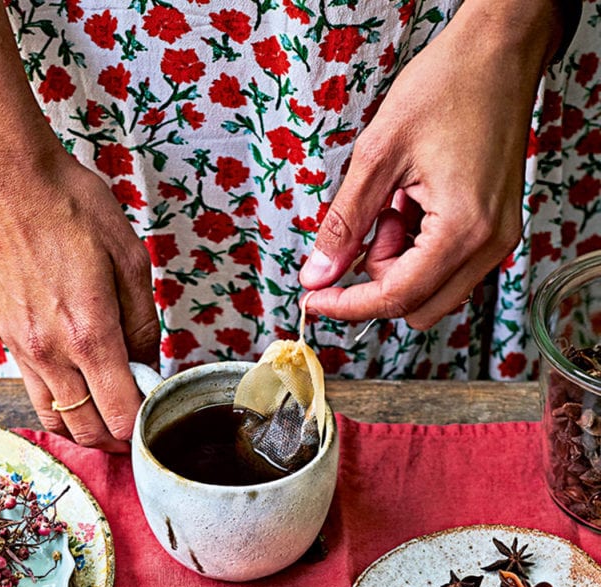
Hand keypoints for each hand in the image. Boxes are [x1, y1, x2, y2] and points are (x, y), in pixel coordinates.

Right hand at [0, 151, 158, 450]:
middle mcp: (50, 351)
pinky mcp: (2, 336)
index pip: (119, 415)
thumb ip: (143, 324)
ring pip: (54, 418)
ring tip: (106, 410)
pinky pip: (33, 388)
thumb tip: (148, 367)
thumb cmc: (73, 209)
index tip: (154, 414)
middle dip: (117, 437)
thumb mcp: (130, 260)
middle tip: (135, 421)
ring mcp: (21, 347)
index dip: (142, 426)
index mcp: (89, 333)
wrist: (7, 181)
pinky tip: (76, 382)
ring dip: (85, 426)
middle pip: (87, 430)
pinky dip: (59, 400)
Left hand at [298, 0, 561, 329]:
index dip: (347, 305)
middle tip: (371, 227)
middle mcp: (489, 244)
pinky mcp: (496, 230)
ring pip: (432, 291)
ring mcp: (498, 239)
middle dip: (380, 280)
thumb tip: (317, 275)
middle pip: (418, 308)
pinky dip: (419, 250)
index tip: (314, 299)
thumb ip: (344, 224)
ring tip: (397, 203)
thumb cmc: (447, 86)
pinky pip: (448, 267)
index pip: (396, 297)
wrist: (499, 51)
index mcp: (462, 228)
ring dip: (400, 263)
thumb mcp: (377, 155)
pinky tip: (414, 203)